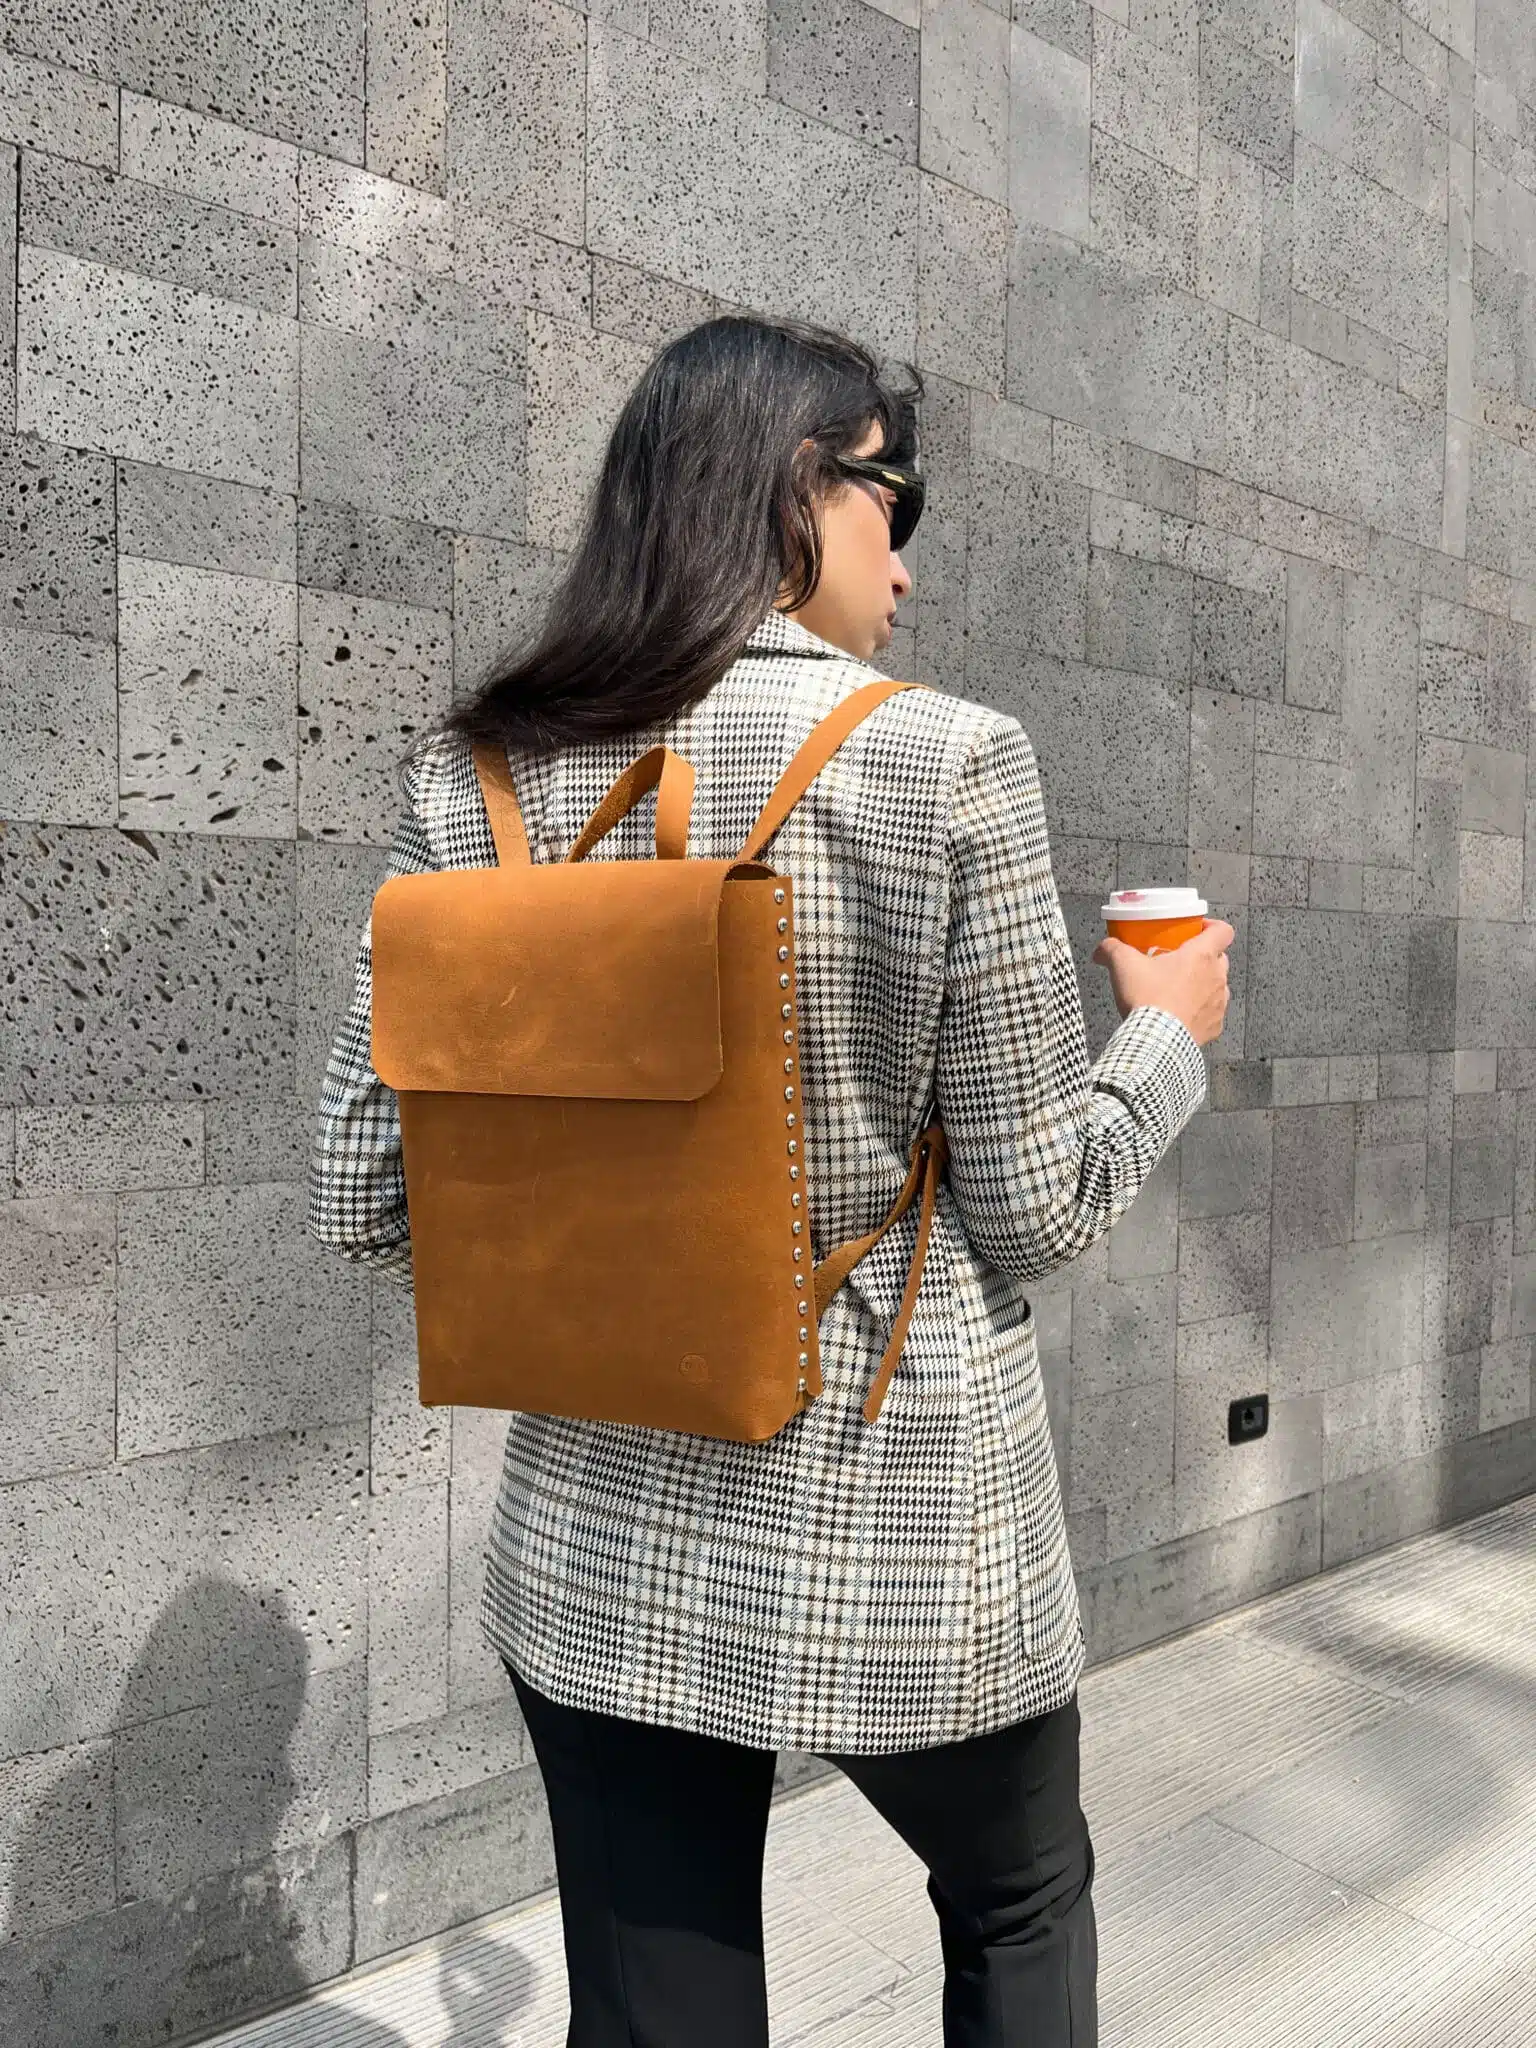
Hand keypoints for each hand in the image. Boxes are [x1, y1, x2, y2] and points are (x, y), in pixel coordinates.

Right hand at [1090, 919, 1234, 1046]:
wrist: (1156, 1040)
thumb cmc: (1148, 998)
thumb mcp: (1123, 965)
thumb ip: (1112, 949)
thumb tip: (1101, 950)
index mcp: (1201, 955)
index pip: (1223, 930)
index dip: (1213, 927)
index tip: (1198, 930)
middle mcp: (1216, 976)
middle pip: (1220, 958)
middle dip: (1203, 958)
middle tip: (1180, 962)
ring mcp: (1219, 1003)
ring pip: (1217, 986)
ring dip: (1203, 985)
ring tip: (1179, 991)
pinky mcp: (1215, 1025)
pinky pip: (1212, 1013)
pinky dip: (1201, 1011)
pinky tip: (1182, 1014)